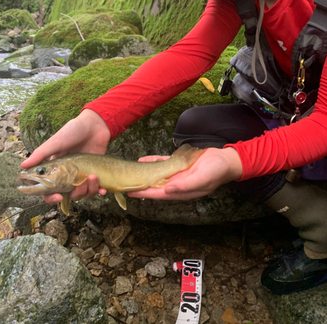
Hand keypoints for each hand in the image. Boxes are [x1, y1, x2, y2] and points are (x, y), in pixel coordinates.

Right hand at [21, 109, 110, 204]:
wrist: (95, 124)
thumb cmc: (72, 131)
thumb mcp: (56, 142)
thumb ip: (41, 154)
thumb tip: (22, 166)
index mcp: (55, 170)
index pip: (49, 191)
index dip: (51, 198)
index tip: (58, 196)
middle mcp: (68, 175)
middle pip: (68, 195)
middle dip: (75, 194)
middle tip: (80, 185)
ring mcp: (82, 175)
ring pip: (83, 193)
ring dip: (89, 190)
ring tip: (93, 177)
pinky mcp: (96, 173)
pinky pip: (97, 189)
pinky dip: (99, 191)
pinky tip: (103, 190)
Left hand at [128, 147, 242, 200]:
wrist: (226, 160)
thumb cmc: (216, 171)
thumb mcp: (202, 179)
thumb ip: (185, 186)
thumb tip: (167, 191)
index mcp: (183, 190)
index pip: (159, 194)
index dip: (145, 193)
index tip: (131, 192)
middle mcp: (178, 184)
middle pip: (155, 185)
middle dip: (141, 185)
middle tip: (125, 184)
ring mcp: (178, 174)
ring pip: (157, 174)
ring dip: (145, 173)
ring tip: (131, 172)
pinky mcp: (180, 164)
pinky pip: (163, 163)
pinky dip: (153, 162)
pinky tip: (143, 160)